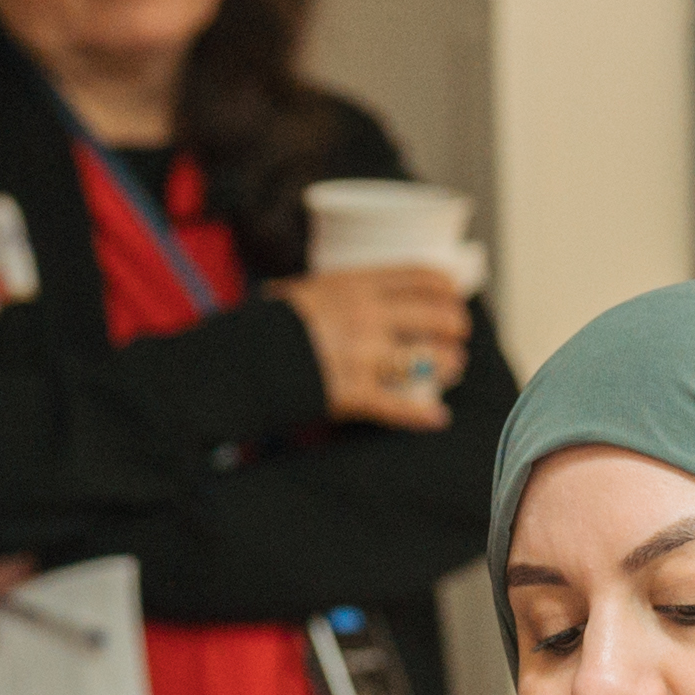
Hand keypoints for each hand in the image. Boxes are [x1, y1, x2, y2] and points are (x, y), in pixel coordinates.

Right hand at [275, 267, 471, 431]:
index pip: (418, 277)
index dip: (445, 287)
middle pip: (434, 316)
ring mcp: (361, 355)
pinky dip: (422, 415)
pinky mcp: (352, 392)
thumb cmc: (269, 326)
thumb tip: (373, 293)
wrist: (237, 360)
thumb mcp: (307, 291)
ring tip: (451, 367)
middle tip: (457, 333)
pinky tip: (438, 417)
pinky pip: (398, 405)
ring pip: (426, 359)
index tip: (452, 294)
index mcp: (354, 285)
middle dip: (454, 326)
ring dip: (447, 364)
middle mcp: (364, 316)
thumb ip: (344, 291)